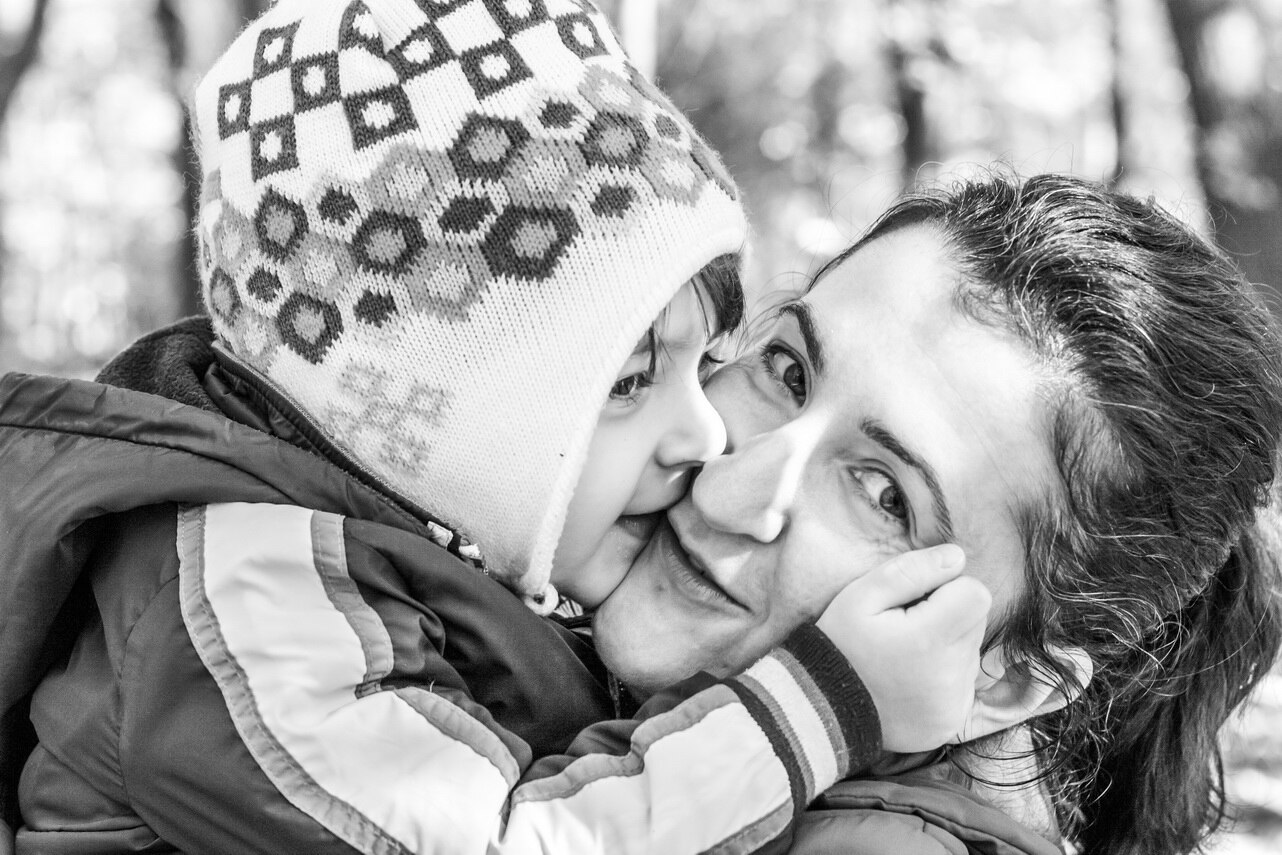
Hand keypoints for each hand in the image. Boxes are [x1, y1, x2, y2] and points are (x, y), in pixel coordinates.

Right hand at [815, 544, 990, 753]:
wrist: (824, 709)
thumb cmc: (840, 645)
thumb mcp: (861, 596)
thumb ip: (911, 571)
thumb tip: (957, 556)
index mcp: (930, 638)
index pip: (976, 595)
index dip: (949, 588)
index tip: (917, 600)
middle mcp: (950, 674)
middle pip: (976, 622)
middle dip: (948, 614)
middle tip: (907, 626)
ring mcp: (954, 703)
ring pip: (970, 651)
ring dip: (946, 645)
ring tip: (905, 655)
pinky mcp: (951, 722)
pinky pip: (963, 685)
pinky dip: (943, 676)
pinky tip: (910, 679)